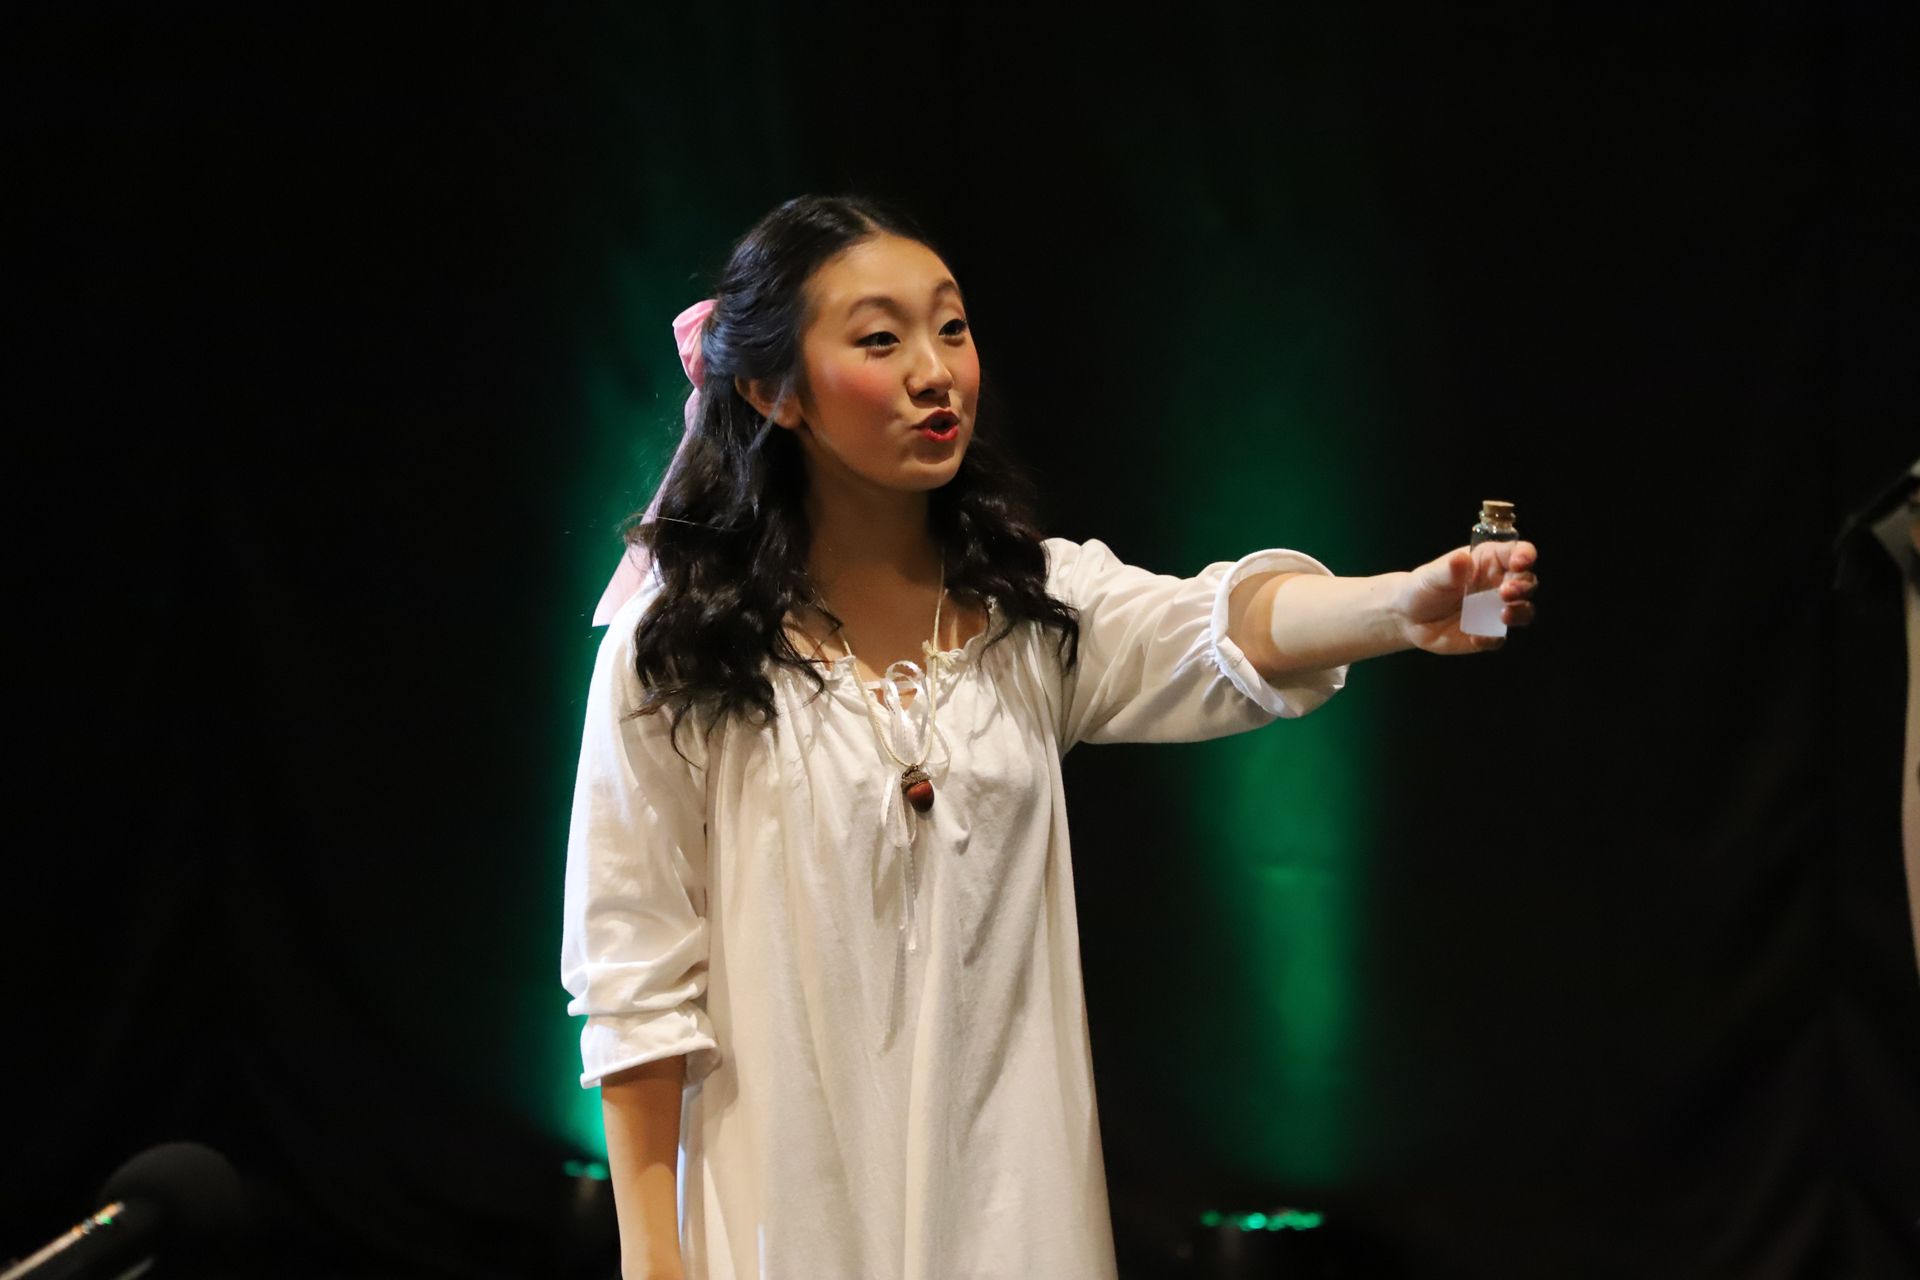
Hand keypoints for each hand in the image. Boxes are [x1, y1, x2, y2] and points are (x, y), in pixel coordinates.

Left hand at [1395, 540, 1538, 654]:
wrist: (1408, 618)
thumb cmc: (1423, 587)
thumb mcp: (1431, 576)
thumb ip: (1449, 569)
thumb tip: (1462, 559)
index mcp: (1488, 561)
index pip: (1515, 553)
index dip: (1524, 555)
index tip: (1520, 562)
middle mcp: (1498, 584)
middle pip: (1527, 582)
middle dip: (1524, 586)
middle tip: (1505, 593)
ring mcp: (1495, 610)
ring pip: (1523, 611)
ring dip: (1520, 613)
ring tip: (1503, 615)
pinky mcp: (1488, 634)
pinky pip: (1499, 638)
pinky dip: (1493, 639)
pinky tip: (1476, 638)